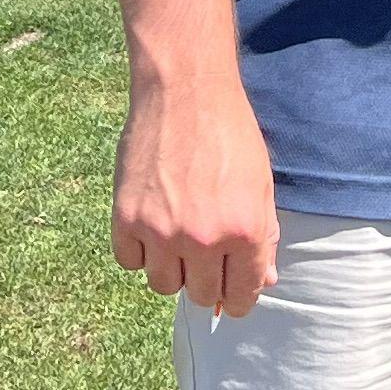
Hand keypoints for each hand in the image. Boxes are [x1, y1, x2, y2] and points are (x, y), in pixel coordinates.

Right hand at [113, 69, 278, 312]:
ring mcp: (160, 231)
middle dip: (208, 282)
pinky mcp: (126, 217)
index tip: (233, 296)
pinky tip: (151, 226)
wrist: (184, 90)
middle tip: (206, 256)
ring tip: (178, 238)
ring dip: (173, 269)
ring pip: (164, 285)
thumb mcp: (261, 185)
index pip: (243, 293)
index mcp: (244, 232)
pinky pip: (129, 262)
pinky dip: (140, 251)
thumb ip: (263, 237)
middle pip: (202, 295)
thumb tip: (264, 282)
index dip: (240, 299)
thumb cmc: (230, 133)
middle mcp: (202, 239)